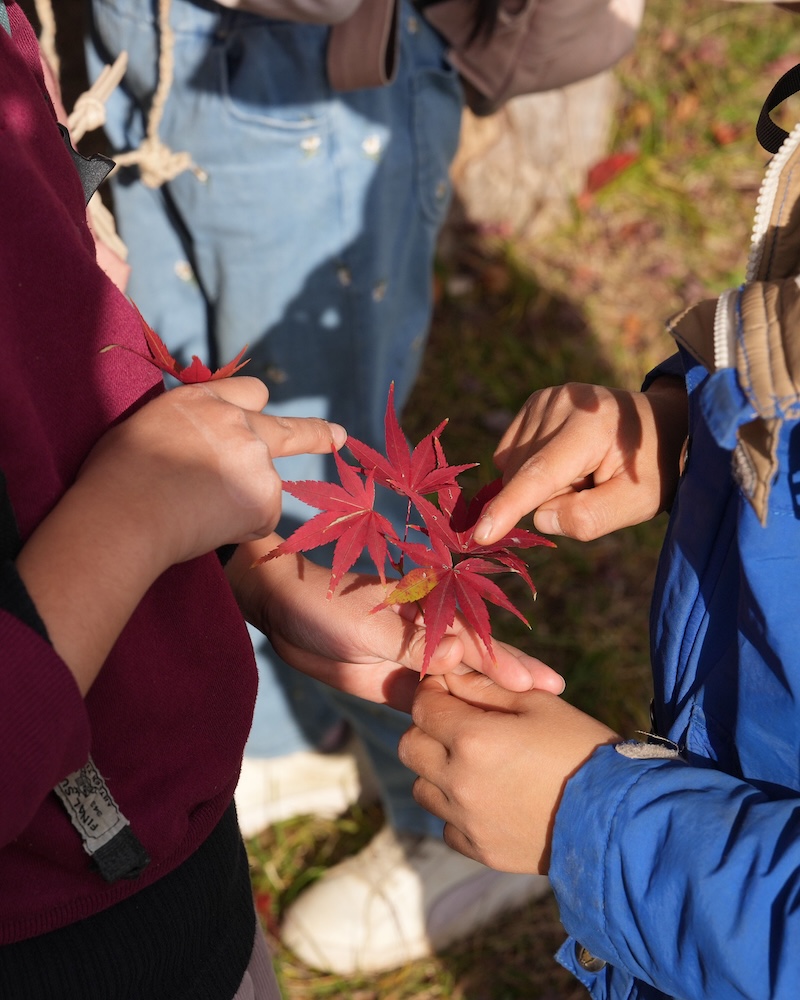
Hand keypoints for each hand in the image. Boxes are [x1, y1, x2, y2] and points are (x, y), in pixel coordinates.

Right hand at [77, 377, 345, 568]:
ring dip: (242, 501)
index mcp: (203, 400)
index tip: (268, 413)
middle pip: (288, 429)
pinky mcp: (266, 499)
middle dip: (316, 434)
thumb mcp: (147, 426)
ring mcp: (257, 460)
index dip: (252, 409)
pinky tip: (206, 526)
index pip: (250, 393)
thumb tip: (193, 441)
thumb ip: (187, 425)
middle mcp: (239, 422)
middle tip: (337, 437)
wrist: (124, 515)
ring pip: (262, 486)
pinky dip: (239, 527)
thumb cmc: (117, 477)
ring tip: (194, 512)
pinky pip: (259, 518)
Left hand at [227, 546, 565, 711]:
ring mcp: (417, 662)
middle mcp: (432, 636)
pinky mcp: (399, 685)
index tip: (539, 684)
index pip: (477, 640)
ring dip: (492, 702)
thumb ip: (415, 640)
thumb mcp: (370, 619)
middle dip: (515, 679)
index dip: (507, 663)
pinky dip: (457, 719)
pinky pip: (434, 705)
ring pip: (463, 686)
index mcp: (432, 611)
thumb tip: (460, 654)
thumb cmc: (328, 603)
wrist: (284, 612)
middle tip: (554, 699)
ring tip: (529, 724)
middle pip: (481, 662)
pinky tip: (481, 737)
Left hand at [399, 671, 617, 872]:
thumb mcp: (539, 704)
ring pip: (422, 787)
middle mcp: (459, 781)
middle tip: (459, 725)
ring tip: (476, 764)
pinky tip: (489, 798)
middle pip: (410, 746)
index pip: (422, 705)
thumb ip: (487, 687)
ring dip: (437, 771)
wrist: (618, 821)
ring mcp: (466, 820)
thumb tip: (450, 675)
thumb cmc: (582, 749)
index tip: (450, 691)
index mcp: (473, 738)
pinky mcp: (479, 851)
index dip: (433, 692)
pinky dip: (457, 811)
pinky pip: (446, 825)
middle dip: (428, 729)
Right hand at [472, 379, 686, 544]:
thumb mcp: (637, 504)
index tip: (480, 533)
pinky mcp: (534, 400)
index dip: (508, 507)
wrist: (662, 424)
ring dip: (538, 482)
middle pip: (522, 476)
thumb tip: (538, 518)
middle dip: (546, 497)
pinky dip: (529, 467)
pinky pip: (509, 453)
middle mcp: (561, 404)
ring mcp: (545, 398)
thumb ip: (590, 518)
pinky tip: (563, 458)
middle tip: (589, 486)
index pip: (539, 475)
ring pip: (511, 467)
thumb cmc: (652, 469)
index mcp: (590, 428)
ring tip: (581, 469)